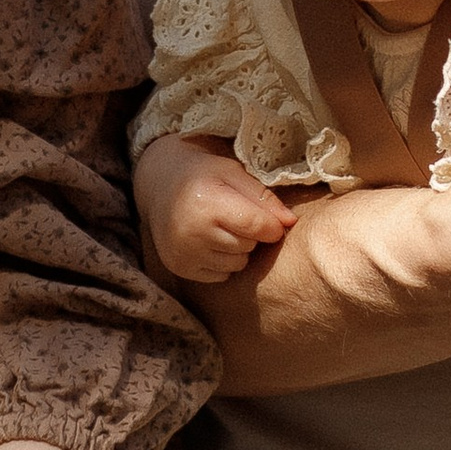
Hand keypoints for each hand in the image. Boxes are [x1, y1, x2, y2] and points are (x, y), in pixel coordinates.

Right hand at [137, 133, 295, 282]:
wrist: (160, 186)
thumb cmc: (203, 175)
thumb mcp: (233, 173)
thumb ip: (263, 197)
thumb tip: (290, 222)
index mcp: (207, 202)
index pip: (256, 225)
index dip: (272, 225)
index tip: (273, 220)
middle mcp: (191, 231)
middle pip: (247, 246)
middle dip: (250, 234)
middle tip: (235, 217)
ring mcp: (183, 252)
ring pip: (237, 264)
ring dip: (237, 250)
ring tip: (222, 229)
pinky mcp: (180, 268)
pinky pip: (220, 276)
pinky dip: (222, 262)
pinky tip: (209, 241)